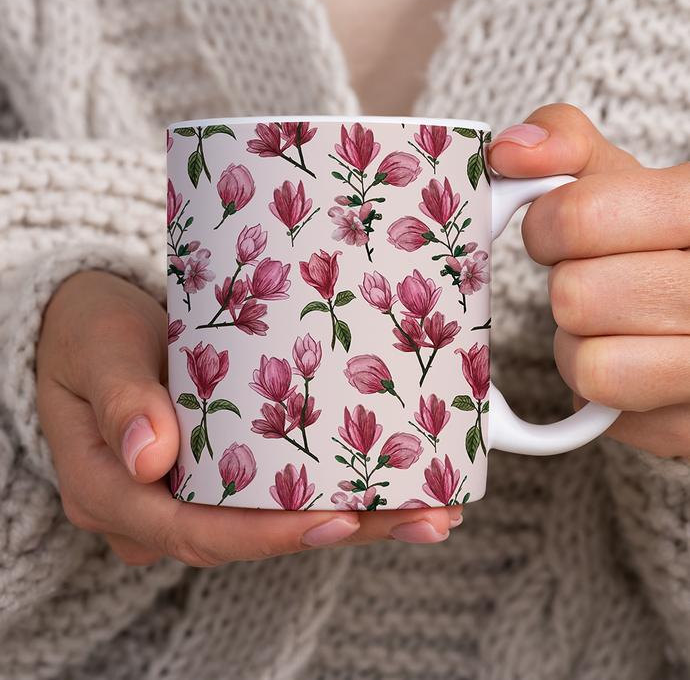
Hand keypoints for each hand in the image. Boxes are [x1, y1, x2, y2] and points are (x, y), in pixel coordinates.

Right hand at [36, 271, 460, 565]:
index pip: (198, 531)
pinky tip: (391, 482)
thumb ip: (120, 401)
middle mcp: (158, 508)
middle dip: (342, 529)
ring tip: (432, 506)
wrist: (93, 329)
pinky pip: (276, 492)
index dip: (271, 533)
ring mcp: (192, 493)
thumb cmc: (89, 334)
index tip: (339, 520)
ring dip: (356, 516)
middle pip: (254, 535)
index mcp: (115, 493)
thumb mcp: (97, 352)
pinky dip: (334, 489)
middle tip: (425, 516)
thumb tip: (152, 456)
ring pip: (275, 520)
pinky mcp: (220, 472)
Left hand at [488, 104, 689, 457]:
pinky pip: (607, 412)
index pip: (579, 218)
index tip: (558, 233)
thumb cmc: (652, 238)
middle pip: (577, 297)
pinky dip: (602, 389)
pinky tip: (635, 363)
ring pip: (590, 366)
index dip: (547, 228)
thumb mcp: (621, 178)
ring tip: (614, 326)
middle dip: (569, 289)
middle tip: (596, 282)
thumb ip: (565, 146)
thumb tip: (507, 151)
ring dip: (580, 345)